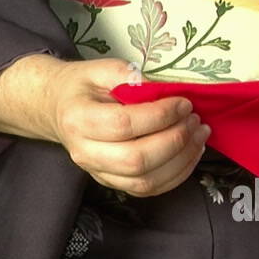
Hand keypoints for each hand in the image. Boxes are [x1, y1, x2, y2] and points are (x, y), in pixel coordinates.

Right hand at [48, 58, 209, 195]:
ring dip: (181, 160)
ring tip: (199, 135)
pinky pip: (149, 190)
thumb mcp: (100, 68)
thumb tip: (161, 88)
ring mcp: (99, 173)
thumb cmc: (82, 87)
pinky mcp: (114, 183)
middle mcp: (85, 152)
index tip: (183, 103)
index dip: (160, 116)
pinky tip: (191, 153)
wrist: (59, 109)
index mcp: (79, 119)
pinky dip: (177, 175)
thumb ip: (128, 75)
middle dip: (175, 140)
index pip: (123, 124)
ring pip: (145, 181)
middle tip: (195, 120)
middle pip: (136, 159)